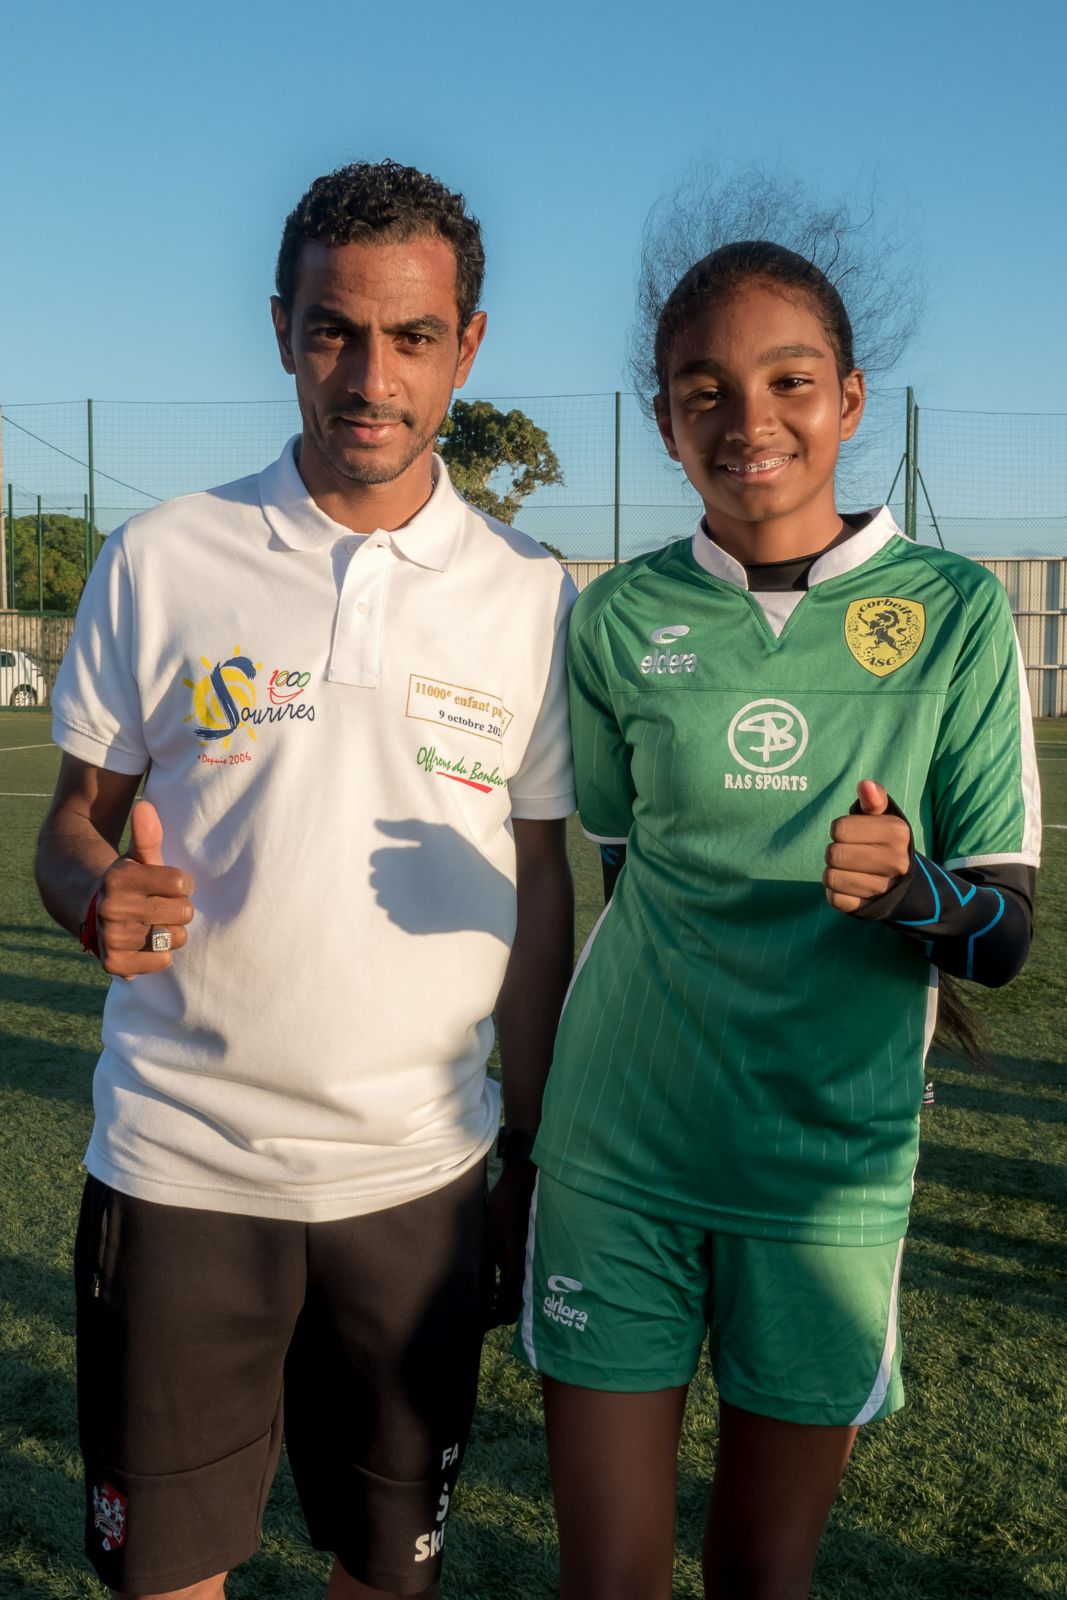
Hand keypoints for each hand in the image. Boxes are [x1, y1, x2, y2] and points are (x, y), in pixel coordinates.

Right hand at [96, 801, 195, 976]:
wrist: (93, 913)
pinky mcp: (114, 964)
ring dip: (171, 932)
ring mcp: (111, 937)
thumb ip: (147, 834)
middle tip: (161, 906)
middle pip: (184, 911)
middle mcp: (111, 908)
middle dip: (179, 908)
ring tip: (153, 924)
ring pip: (176, 937)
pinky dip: (161, 955)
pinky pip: (163, 961)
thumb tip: (144, 806)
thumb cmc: (130, 883)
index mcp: (119, 877)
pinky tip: (146, 943)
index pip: (183, 882)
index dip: (182, 884)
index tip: (168, 884)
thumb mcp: (138, 858)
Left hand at [484, 1160, 536, 1329]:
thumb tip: (482, 1298)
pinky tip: (487, 1284)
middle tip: (474, 1317)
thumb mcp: (490, 1239)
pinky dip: (500, 1289)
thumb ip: (486, 1269)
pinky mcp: (519, 1254)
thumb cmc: (503, 1209)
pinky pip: (511, 1281)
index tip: (476, 1324)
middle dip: (495, 1315)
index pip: (509, 1308)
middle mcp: (523, 1269)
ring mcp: (522, 1261)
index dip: (493, 1320)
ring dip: (497, 1302)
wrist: (519, 1186)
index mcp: (516, 1269)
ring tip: (477, 1303)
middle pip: (512, 1305)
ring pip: (513, 1294)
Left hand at [823, 780, 910, 913]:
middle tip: (850, 854)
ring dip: (833, 872)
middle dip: (835, 852)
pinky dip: (835, 892)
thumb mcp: (883, 817)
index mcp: (896, 832)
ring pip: (830, 877)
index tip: (853, 835)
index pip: (840, 829)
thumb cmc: (885, 841)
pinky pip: (834, 898)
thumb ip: (873, 799)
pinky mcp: (868, 908)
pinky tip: (850, 887)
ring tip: (850, 870)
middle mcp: (895, 861)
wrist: (905, 882)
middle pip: (833, 854)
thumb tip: (865, 784)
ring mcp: (883, 888)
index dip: (840, 830)